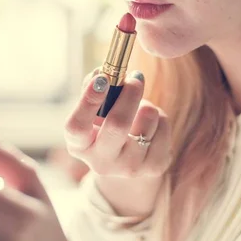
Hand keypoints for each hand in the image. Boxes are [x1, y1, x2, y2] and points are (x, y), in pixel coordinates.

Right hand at [64, 69, 171, 215]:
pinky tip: (151, 123)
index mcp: (79, 146)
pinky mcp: (154, 167)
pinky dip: (159, 117)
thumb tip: (100, 73)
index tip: (101, 78)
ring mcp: (129, 167)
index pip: (77, 127)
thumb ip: (92, 91)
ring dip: (146, 105)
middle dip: (129, 95)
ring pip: (147, 121)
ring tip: (141, 107)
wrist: (128, 161)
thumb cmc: (105, 127)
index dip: (88, 101)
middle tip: (134, 78)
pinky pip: (163, 126)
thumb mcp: (94, 113)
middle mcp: (101, 162)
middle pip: (117, 125)